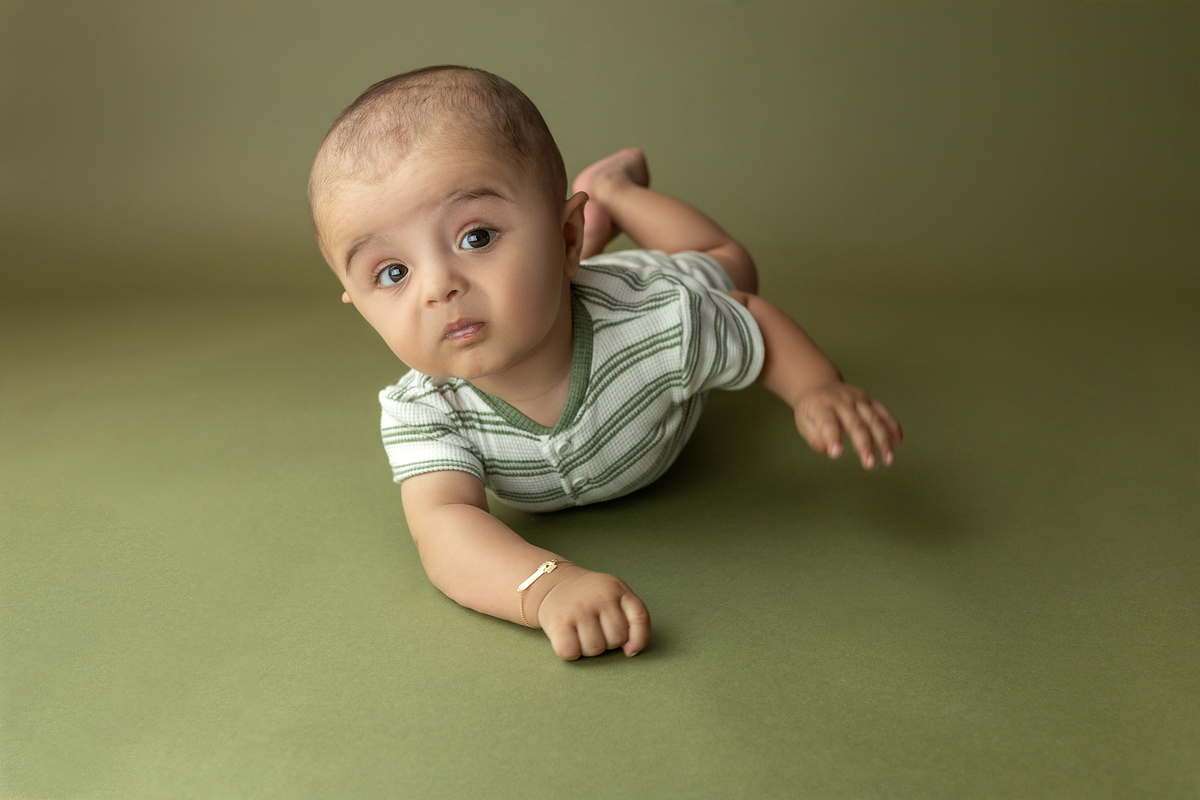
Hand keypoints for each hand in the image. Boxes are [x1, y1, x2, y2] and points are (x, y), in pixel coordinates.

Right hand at [535, 568, 650, 659]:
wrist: (552, 582)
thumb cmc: (588, 596)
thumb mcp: (613, 594)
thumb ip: (630, 616)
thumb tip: (630, 650)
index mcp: (616, 588)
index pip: (640, 619)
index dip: (638, 639)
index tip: (629, 649)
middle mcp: (599, 596)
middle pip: (616, 639)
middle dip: (608, 641)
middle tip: (595, 630)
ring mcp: (579, 608)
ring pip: (595, 649)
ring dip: (588, 648)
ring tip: (581, 633)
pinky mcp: (558, 621)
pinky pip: (571, 651)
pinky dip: (571, 652)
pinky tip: (568, 639)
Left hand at [792, 381, 902, 468]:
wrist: (819, 385)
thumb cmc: (811, 411)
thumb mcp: (803, 423)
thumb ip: (814, 438)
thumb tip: (830, 450)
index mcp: (821, 407)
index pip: (827, 423)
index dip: (832, 437)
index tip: (836, 453)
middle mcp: (841, 401)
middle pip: (855, 424)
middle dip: (864, 445)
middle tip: (870, 464)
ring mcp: (857, 398)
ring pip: (873, 419)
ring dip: (883, 440)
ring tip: (888, 460)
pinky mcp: (868, 399)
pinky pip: (883, 412)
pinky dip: (893, 426)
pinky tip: (899, 441)